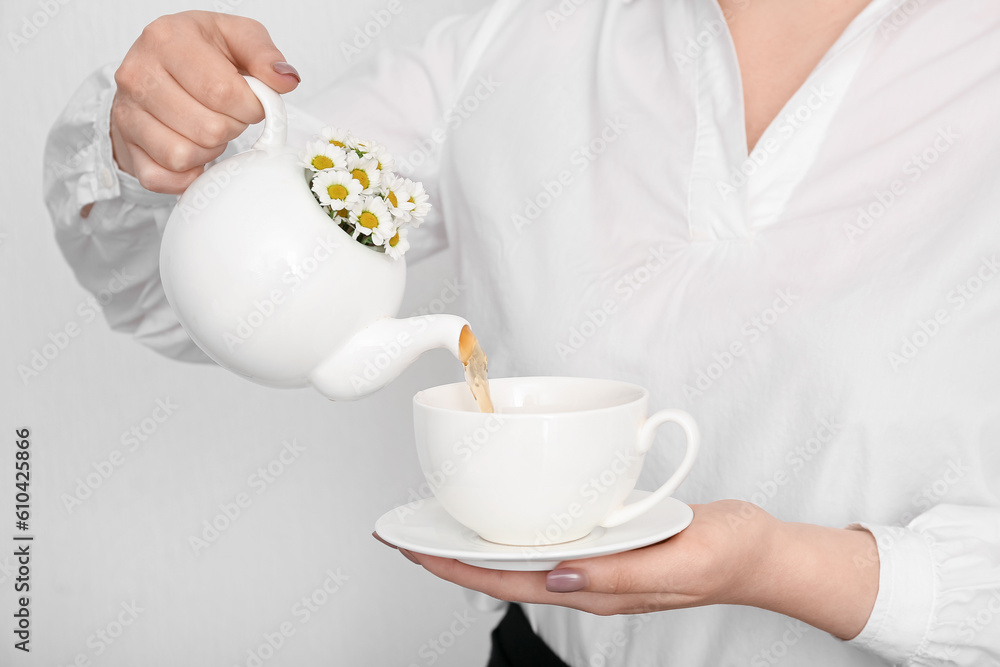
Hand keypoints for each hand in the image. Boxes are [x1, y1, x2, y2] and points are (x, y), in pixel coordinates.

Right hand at [111, 11, 300, 193]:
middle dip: (231, 128)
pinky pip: (161, 178)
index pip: (222, 92)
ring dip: (208, 150)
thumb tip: (285, 79)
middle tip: (229, 115)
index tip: (252, 102)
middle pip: (207, 129)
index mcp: (167, 38)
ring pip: (182, 156)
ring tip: (208, 128)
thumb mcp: (238, 37)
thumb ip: (265, 55)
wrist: (158, 66)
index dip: (250, 108)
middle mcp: (138, 73)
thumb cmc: (202, 52)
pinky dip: (186, 174)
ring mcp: (126, 111)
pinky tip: (194, 151)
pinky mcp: (126, 144)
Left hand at [378, 500, 878, 639]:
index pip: (512, 583)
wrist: (759, 550)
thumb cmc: (727, 555)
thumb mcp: (680, 562)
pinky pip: (551, 539)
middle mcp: (589, 579)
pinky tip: (506, 516)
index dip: (459, 568)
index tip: (418, 550)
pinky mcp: (609, 542)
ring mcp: (598, 563)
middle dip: (453, 557)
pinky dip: (518, 529)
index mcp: (599, 588)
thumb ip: (620, 575)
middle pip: (505, 573)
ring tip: (441, 527)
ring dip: (479, 545)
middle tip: (408, 536)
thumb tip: (559, 578)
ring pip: (523, 558)